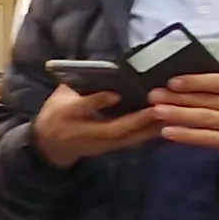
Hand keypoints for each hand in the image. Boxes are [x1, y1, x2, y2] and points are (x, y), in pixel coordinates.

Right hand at [34, 82, 165, 167]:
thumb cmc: (57, 113)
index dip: (97, 101)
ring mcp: (97, 144)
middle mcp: (83, 132)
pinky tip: (164, 125)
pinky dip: (148, 134)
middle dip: (137, 119)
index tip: (115, 93)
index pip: (81, 107)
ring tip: (169, 116)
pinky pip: (131, 142)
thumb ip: (80, 84)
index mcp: (66, 113)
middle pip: (112, 129)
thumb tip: (105, 70)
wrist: (49, 145)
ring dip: (149, 129)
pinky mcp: (109, 149)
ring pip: (126, 139)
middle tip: (158, 106)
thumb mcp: (61, 95)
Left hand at [150, 72, 218, 167]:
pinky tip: (169, 133)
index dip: (194, 81)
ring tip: (156, 111)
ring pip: (205, 118)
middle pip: (207, 100)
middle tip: (153, 95)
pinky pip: (208, 138)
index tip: (171, 82)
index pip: (218, 82)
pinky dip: (187, 136)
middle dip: (177, 98)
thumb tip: (195, 82)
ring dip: (178, 115)